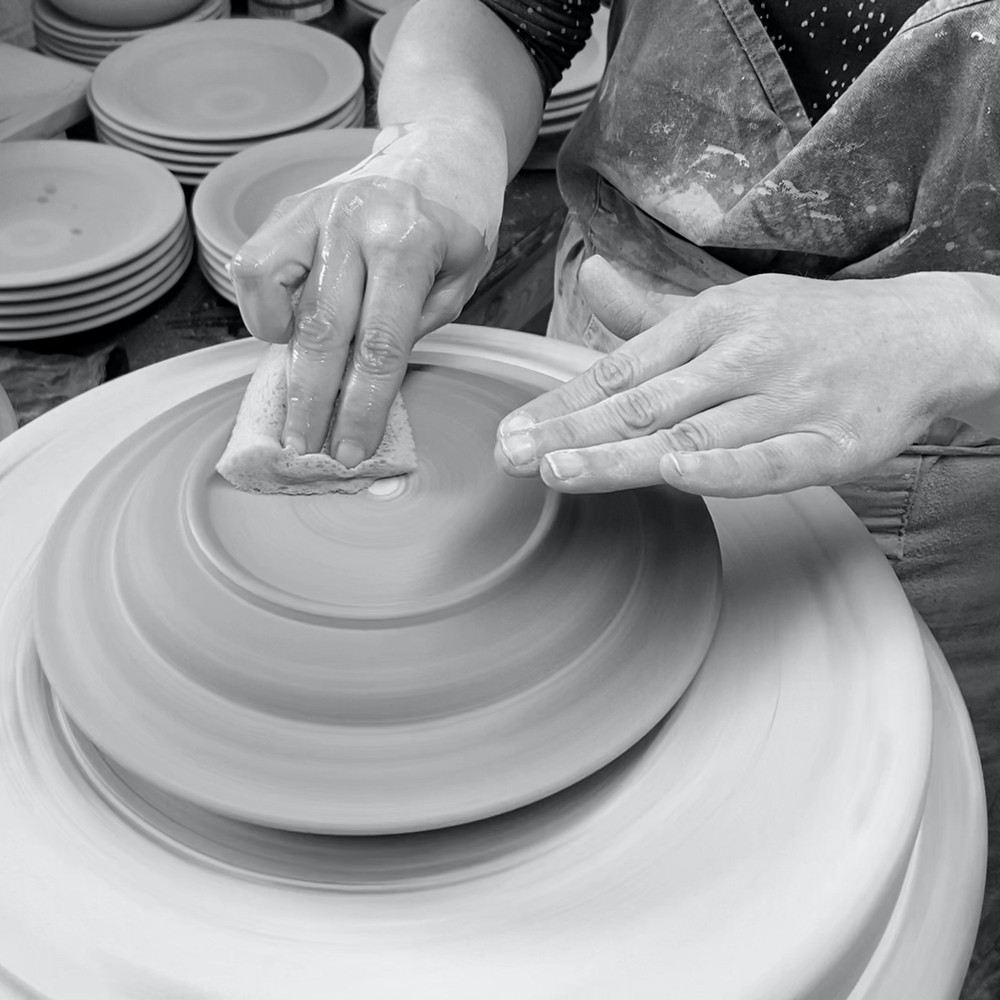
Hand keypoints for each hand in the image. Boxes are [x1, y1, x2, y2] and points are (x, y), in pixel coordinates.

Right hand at [230, 121, 500, 463]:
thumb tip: (360, 383)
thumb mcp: (461, 281)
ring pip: (273, 292)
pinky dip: (259, 309)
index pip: (381, 345)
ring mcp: (316, 209)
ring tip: (293, 402)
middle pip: (323, 331)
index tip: (351, 450)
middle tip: (306, 449)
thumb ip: (414, 327)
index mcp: (411, 242)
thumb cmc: (457, 226)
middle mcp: (357, 221)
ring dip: (280, 360)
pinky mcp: (289, 207)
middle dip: (313, 402)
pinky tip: (286, 333)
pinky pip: (253, 265)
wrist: (441, 150)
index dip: (362, 407)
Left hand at [496, 256, 993, 495]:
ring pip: (693, 433)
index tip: (511, 430)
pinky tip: (677, 473)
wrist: (921, 335)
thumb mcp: (728, 306)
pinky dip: (725, 467)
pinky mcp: (829, 443)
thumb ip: (652, 312)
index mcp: (710, 323)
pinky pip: (771, 459)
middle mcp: (739, 358)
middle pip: (643, 401)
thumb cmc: (809, 328)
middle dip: (571, 432)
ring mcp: (784, 400)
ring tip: (560, 471)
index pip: (620, 369)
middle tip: (511, 456)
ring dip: (624, 453)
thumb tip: (589, 276)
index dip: (563, 402)